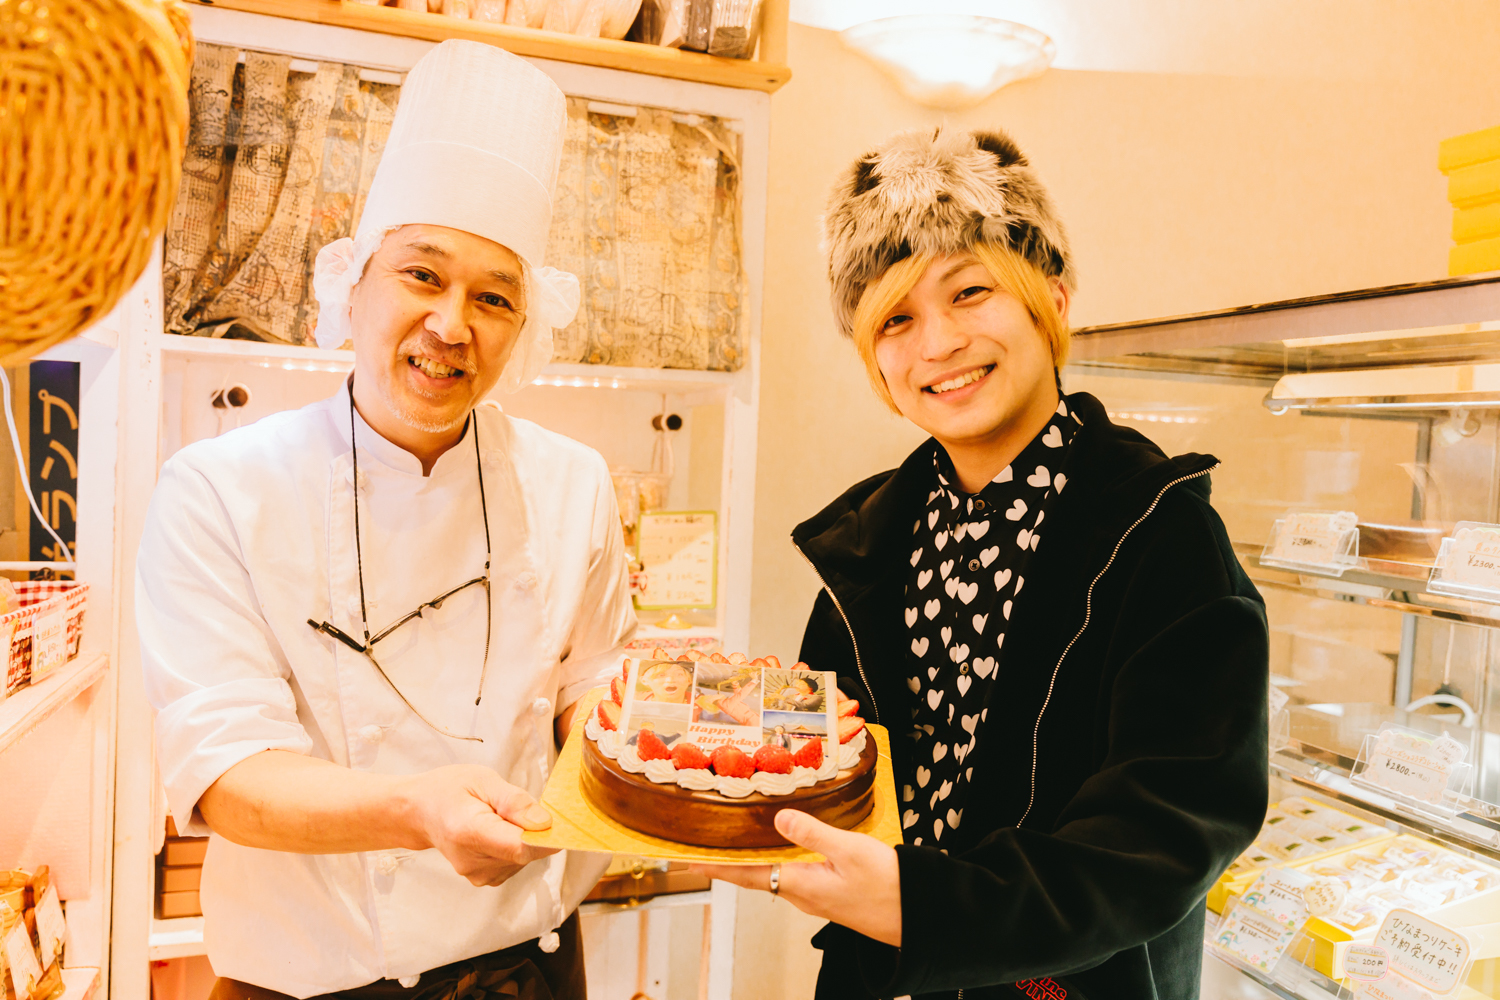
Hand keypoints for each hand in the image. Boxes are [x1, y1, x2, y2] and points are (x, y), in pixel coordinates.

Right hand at [401, 764, 558, 885]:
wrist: (419, 812)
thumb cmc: (448, 790)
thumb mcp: (482, 779)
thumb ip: (514, 801)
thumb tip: (545, 823)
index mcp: (469, 832)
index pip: (520, 847)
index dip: (548, 838)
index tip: (565, 825)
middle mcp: (473, 862)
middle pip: (526, 852)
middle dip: (533, 829)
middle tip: (512, 806)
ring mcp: (478, 875)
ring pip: (524, 857)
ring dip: (523, 836)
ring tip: (497, 817)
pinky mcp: (485, 879)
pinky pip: (516, 861)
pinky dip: (515, 845)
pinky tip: (496, 830)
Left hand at [690, 810, 901, 946]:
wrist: (918, 915)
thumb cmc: (888, 886)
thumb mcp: (851, 851)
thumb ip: (813, 832)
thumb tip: (779, 817)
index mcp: (800, 885)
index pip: (746, 875)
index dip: (716, 867)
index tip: (688, 862)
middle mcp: (802, 893)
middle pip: (754, 875)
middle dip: (727, 862)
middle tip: (701, 847)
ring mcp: (816, 895)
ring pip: (773, 874)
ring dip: (750, 860)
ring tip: (731, 843)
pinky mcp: (829, 892)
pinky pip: (792, 874)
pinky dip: (776, 860)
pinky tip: (779, 846)